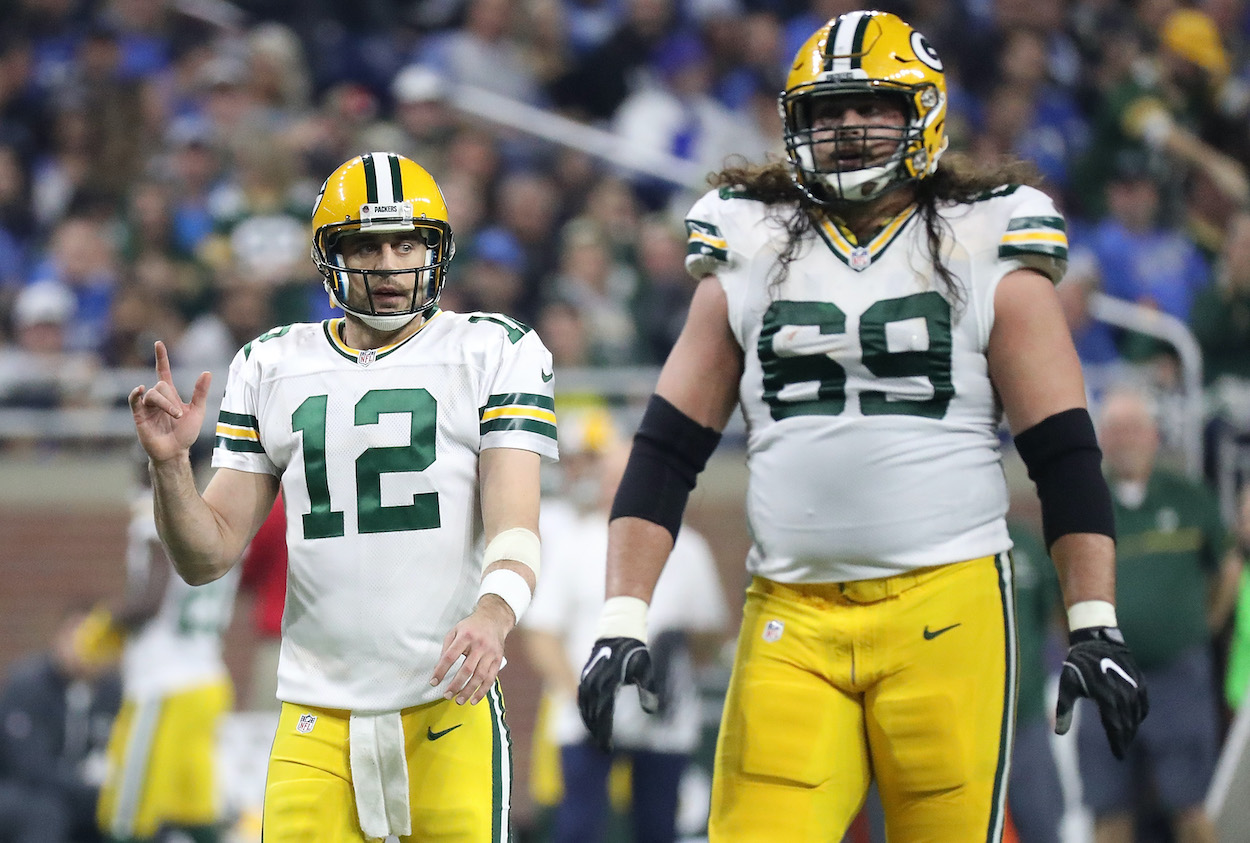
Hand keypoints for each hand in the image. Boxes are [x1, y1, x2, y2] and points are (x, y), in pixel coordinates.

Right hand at [128, 341, 211, 463]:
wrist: (176, 452)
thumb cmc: (186, 434)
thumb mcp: (197, 411)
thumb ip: (200, 392)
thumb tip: (207, 372)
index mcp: (170, 395)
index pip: (162, 372)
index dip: (161, 358)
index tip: (158, 343)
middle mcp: (157, 399)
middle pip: (160, 386)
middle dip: (171, 399)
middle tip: (179, 415)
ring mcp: (147, 407)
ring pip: (152, 394)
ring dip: (165, 404)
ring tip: (175, 416)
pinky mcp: (139, 417)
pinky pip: (135, 401)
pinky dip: (136, 394)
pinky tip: (140, 389)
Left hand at [430, 596, 512, 705]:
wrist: (494, 618)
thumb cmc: (471, 626)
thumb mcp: (455, 630)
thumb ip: (446, 647)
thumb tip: (437, 667)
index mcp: (466, 636)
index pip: (450, 656)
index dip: (441, 670)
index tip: (433, 682)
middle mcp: (479, 645)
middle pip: (466, 669)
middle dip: (456, 685)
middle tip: (446, 695)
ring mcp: (490, 653)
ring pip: (479, 676)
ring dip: (469, 691)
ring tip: (458, 701)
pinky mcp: (498, 660)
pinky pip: (490, 678)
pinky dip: (482, 691)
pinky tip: (474, 699)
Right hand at [577, 637, 657, 751]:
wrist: (617, 631)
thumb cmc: (634, 652)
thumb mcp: (645, 669)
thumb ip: (647, 690)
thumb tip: (651, 711)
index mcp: (609, 684)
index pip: (604, 715)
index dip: (605, 734)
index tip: (607, 748)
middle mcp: (595, 683)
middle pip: (592, 715)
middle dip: (597, 733)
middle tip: (603, 748)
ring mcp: (588, 679)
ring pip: (584, 708)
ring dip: (589, 723)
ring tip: (596, 737)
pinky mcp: (585, 676)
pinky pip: (582, 698)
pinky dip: (584, 711)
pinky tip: (589, 720)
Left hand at [1055, 626, 1148, 759]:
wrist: (1096, 641)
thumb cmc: (1077, 665)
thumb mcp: (1066, 686)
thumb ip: (1063, 710)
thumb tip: (1058, 733)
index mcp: (1105, 696)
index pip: (1115, 727)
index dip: (1118, 743)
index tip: (1119, 756)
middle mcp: (1123, 693)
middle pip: (1128, 723)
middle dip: (1125, 738)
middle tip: (1121, 749)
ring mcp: (1133, 686)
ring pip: (1137, 715)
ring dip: (1133, 728)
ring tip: (1126, 738)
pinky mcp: (1140, 680)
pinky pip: (1144, 703)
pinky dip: (1141, 714)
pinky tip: (1136, 720)